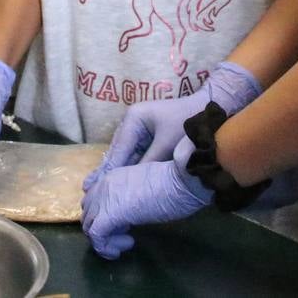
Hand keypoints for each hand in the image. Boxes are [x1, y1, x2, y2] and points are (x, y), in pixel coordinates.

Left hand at [81, 136, 210, 259]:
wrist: (181, 180)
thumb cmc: (174, 184)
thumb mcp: (147, 189)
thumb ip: (132, 198)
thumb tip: (130, 212)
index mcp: (114, 177)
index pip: (94, 199)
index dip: (105, 215)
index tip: (126, 224)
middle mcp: (104, 185)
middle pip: (89, 212)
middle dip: (103, 228)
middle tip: (126, 233)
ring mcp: (104, 199)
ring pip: (89, 225)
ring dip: (105, 239)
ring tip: (127, 241)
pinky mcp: (109, 214)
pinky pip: (96, 236)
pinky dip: (105, 247)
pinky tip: (123, 247)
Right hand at [86, 61, 260, 188]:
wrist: (208, 108)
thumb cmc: (188, 125)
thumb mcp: (167, 146)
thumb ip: (149, 164)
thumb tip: (134, 184)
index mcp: (134, 119)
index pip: (118, 149)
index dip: (108, 170)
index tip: (95, 187)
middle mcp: (131, 122)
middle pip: (116, 151)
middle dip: (106, 171)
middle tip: (89, 190)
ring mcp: (138, 127)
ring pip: (123, 153)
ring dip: (115, 170)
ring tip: (98, 188)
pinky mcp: (146, 134)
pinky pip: (133, 153)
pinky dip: (127, 166)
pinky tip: (118, 180)